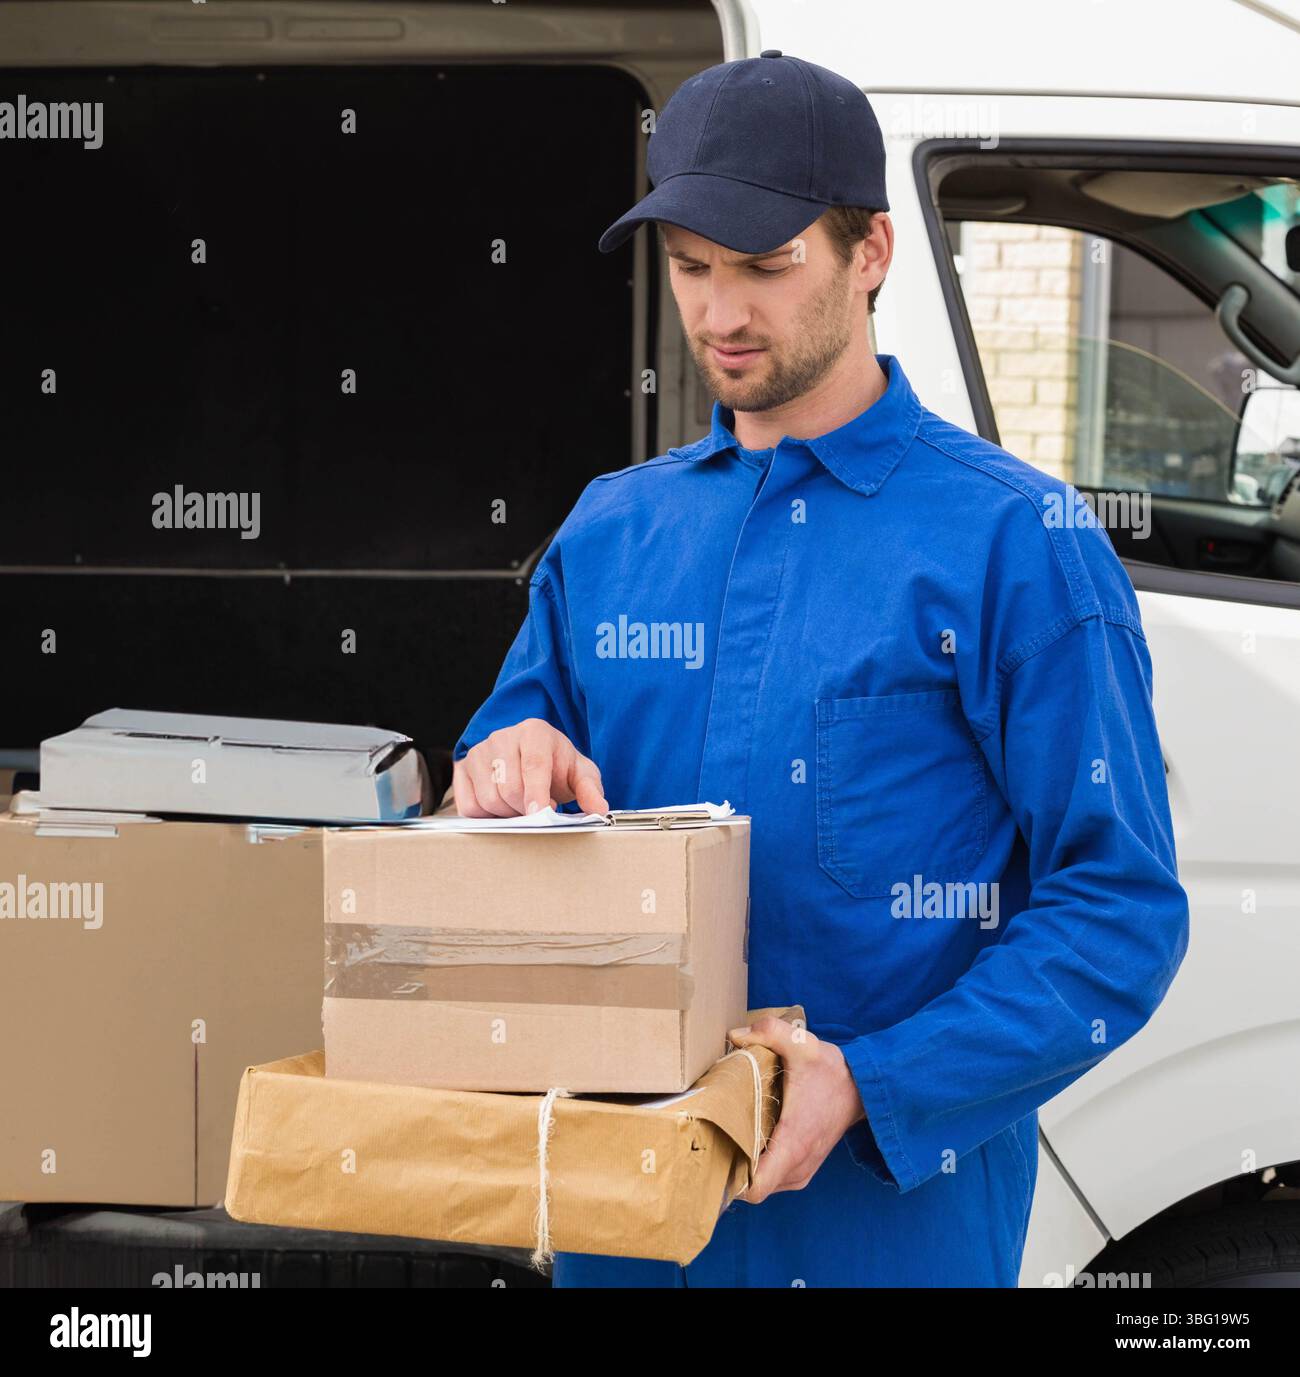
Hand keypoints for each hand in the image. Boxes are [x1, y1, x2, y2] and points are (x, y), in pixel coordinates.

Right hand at [452, 718, 609, 817]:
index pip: (534, 764)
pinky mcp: (462, 769)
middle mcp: (502, 737)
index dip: (537, 792)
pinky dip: (485, 815)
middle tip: (538, 812)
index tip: (540, 813)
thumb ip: (590, 790)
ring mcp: (479, 752)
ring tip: (521, 806)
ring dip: (507, 813)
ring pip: (488, 798)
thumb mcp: (581, 775)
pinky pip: (468, 805)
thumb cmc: (557, 767)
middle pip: (509, 787)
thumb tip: (599, 809)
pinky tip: (501, 806)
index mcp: (535, 732)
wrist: (532, 759)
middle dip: (526, 809)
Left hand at [728, 1015, 866, 1204]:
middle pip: (750, 1188)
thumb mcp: (803, 1043)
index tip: (711, 1153)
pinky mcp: (802, 1168)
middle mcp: (797, 1167)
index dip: (729, 1179)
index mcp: (793, 1144)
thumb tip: (734, 1036)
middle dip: (729, 1167)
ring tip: (726, 1135)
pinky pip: (771, 1178)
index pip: (755, 1189)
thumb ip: (770, 1032)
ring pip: (760, 1184)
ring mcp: (800, 1172)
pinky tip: (746, 1137)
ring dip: (742, 1165)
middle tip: (711, 1136)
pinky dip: (757, 1165)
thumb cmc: (831, 1072)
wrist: (861, 1089)